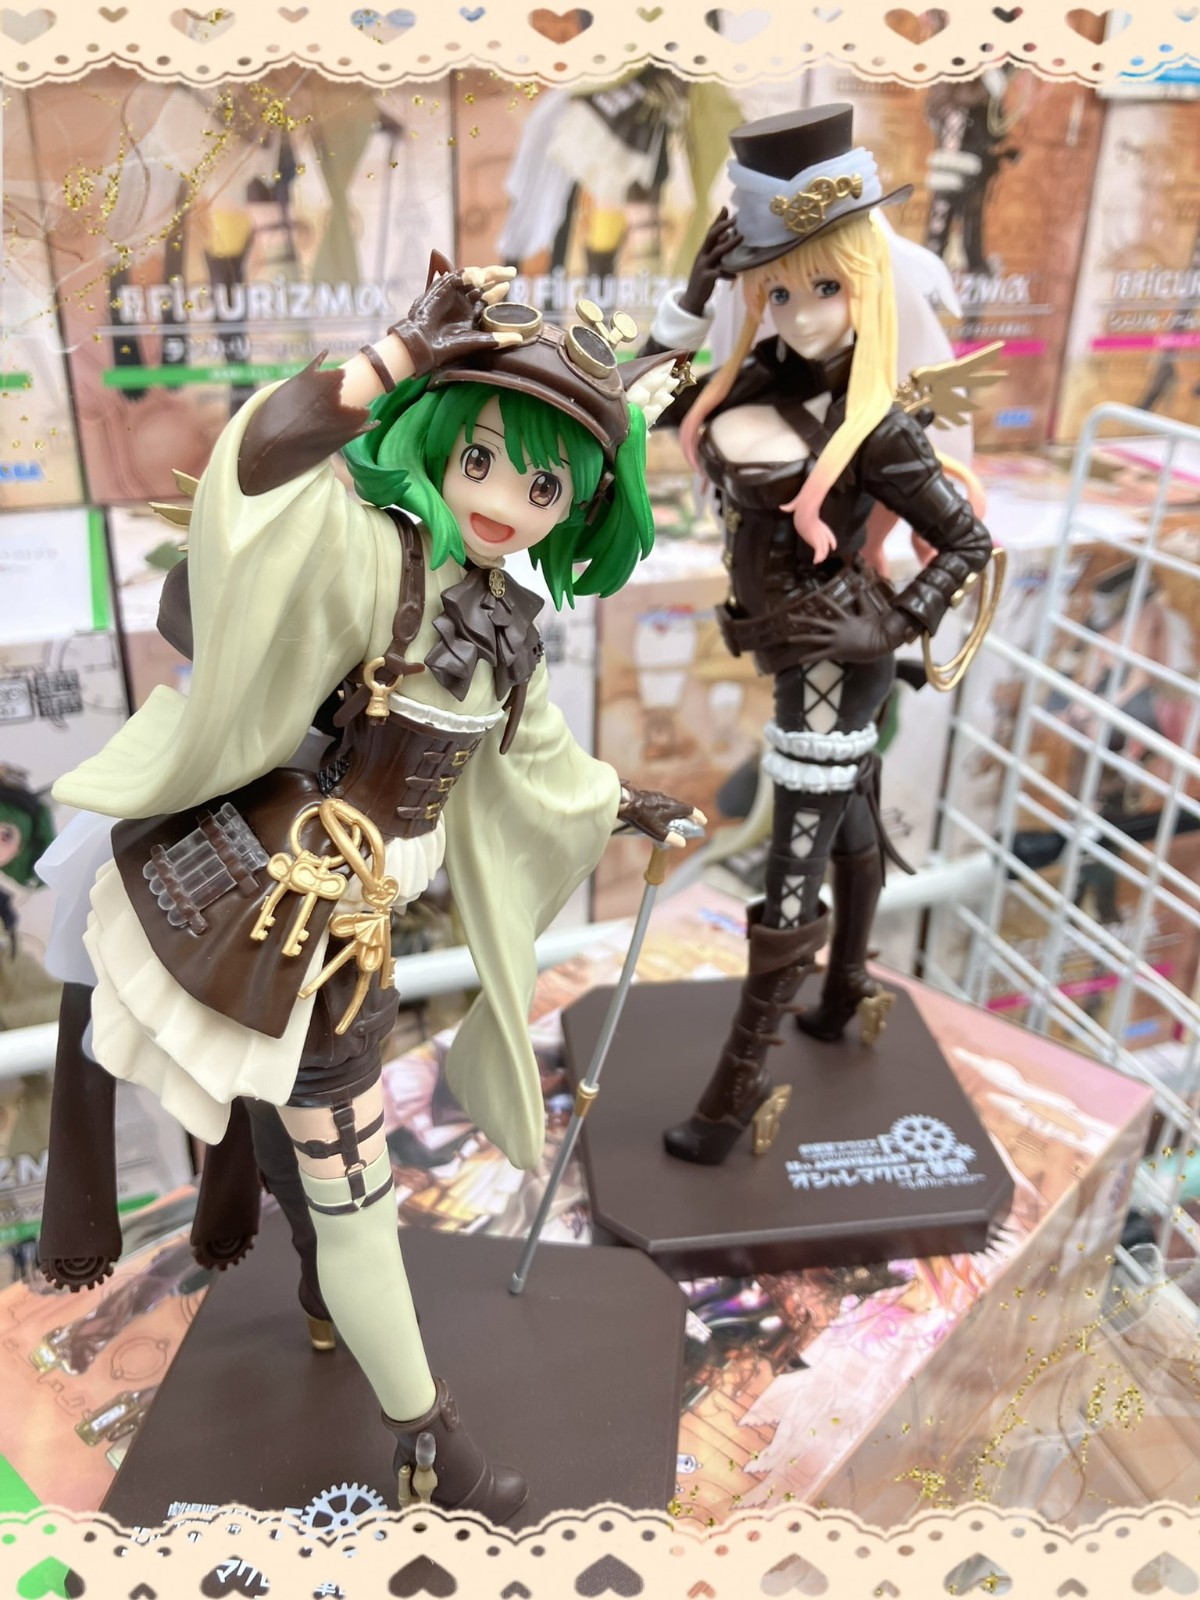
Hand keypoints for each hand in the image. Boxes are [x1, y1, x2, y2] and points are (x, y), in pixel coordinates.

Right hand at [389, 263, 520, 376]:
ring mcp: (453, 294)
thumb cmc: (448, 347)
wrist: (424, 344)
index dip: (498, 291)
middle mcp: (463, 302)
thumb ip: (498, 339)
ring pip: (472, 278)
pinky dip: (468, 275)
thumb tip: (520, 338)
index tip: (508, 284)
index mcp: (471, 314)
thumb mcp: (477, 341)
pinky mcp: (442, 288)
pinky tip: (478, 278)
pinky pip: (457, 277)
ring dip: (484, 274)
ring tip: (495, 274)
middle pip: (482, 285)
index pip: (488, 298)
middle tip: (511, 272)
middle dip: (496, 276)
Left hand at [617, 784, 706, 848]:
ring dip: (676, 812)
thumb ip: (671, 838)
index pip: (690, 810)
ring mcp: (658, 796)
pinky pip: (662, 803)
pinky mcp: (649, 796)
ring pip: (671, 804)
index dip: (698, 816)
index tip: (703, 821)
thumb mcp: (658, 831)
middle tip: (691, 821)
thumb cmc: (643, 817)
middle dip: (688, 815)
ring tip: (676, 819)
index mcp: (673, 807)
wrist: (626, 802)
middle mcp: (668, 799)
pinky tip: (660, 814)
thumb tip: (683, 844)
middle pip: (681, 807)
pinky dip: (666, 809)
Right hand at [680, 208, 742, 317]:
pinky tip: (735, 275)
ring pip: (717, 252)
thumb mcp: (710, 262)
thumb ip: (718, 250)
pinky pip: (719, 274)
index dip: (717, 220)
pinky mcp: (706, 278)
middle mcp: (702, 256)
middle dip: (723, 226)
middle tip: (736, 219)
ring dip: (729, 244)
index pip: (711, 232)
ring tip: (741, 237)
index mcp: (703, 251)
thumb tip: (728, 236)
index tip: (726, 208)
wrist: (693, 298)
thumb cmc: (704, 279)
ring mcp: (704, 266)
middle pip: (712, 236)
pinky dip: (728, 274)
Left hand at [788, 606, 915, 665]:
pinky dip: (809, 657)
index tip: (815, 596)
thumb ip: (864, 601)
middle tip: (789, 618)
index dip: (824, 600)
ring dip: (800, 638)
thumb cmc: (877, 629)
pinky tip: (799, 660)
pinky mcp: (836, 651)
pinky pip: (820, 655)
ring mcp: (835, 640)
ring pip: (814, 638)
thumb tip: (863, 586)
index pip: (832, 606)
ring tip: (789, 638)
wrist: (880, 642)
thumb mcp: (870, 613)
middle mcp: (837, 628)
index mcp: (845, 619)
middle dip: (802, 620)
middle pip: (815, 622)